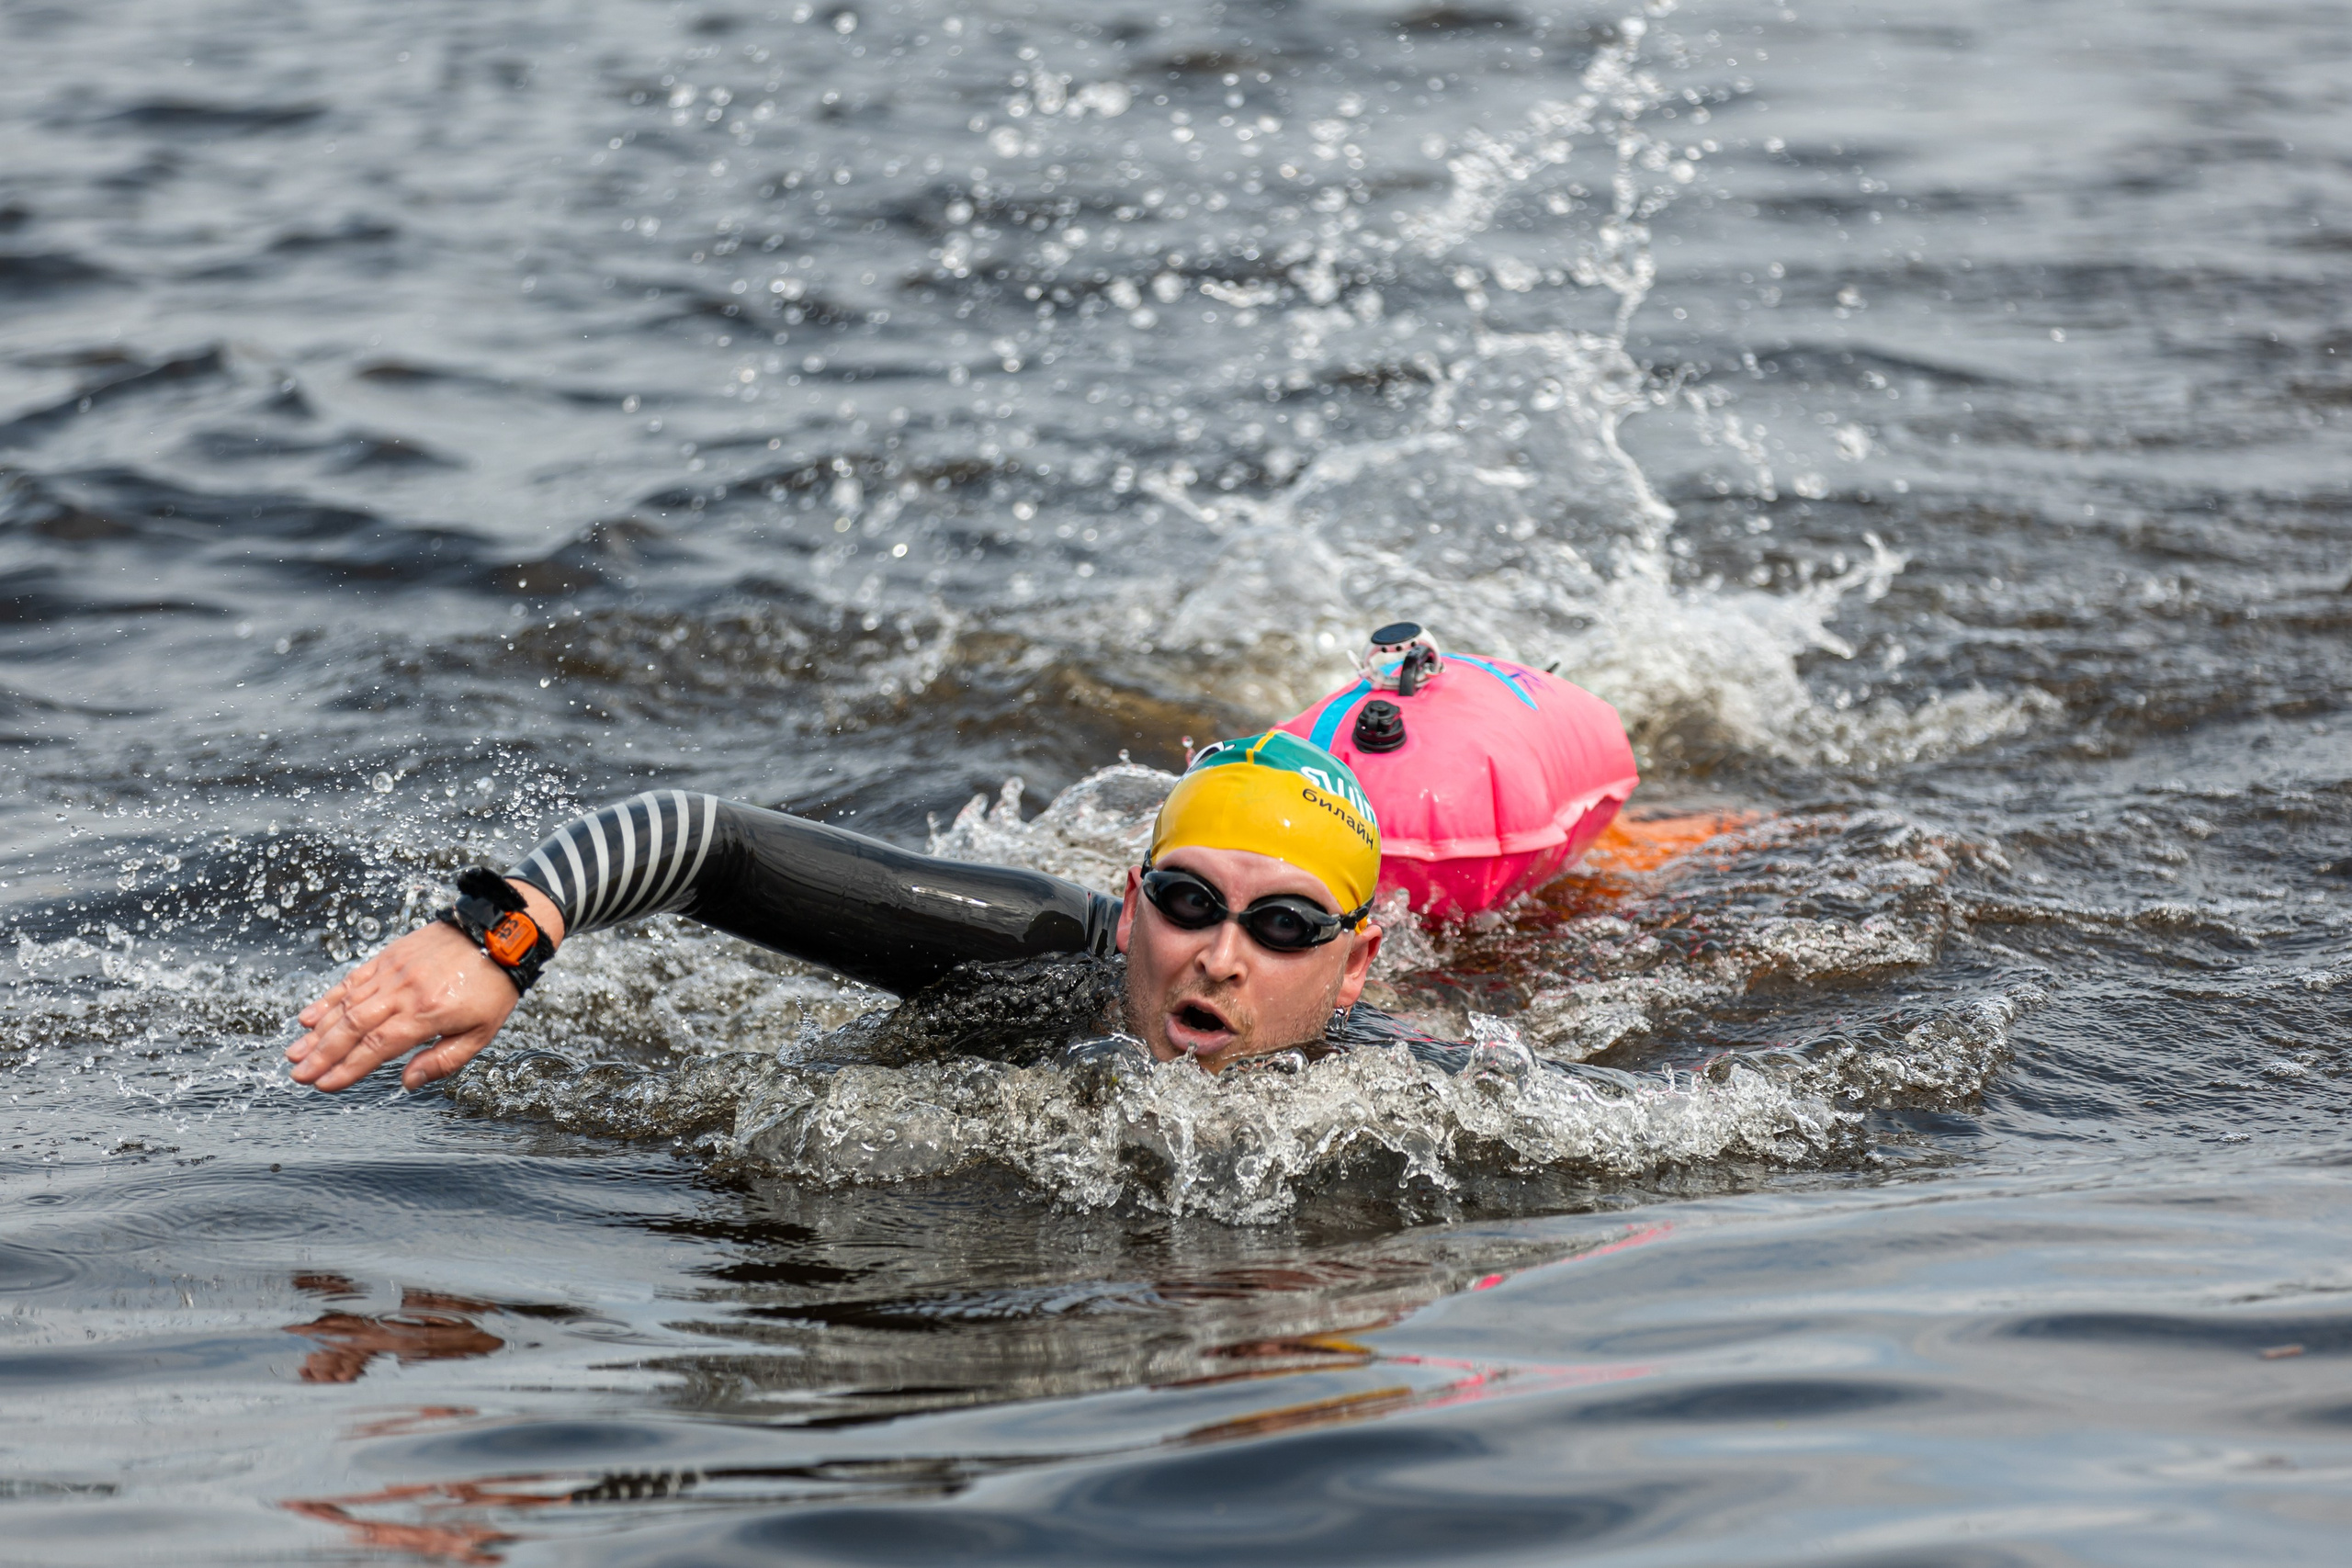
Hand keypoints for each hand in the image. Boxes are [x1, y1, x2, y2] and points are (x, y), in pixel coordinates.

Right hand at [287, 881, 564, 1091]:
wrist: (500, 933)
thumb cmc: (494, 985)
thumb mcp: (481, 1032)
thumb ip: (443, 1060)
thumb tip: (408, 1082)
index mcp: (427, 1014)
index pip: (377, 1047)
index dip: (348, 1069)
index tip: (325, 1085)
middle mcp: (404, 992)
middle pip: (353, 1027)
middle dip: (322, 1054)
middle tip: (298, 1075)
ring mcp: (393, 971)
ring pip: (347, 1005)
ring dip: (318, 1031)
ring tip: (295, 1053)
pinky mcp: (390, 956)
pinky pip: (353, 980)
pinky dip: (329, 999)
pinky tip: (309, 1016)